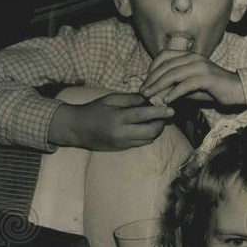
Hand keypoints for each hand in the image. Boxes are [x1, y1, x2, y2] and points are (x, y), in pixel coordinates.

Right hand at [47, 92, 172, 149]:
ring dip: (156, 130)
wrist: (76, 129)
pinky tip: (148, 126)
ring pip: (149, 139)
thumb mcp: (110, 99)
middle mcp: (121, 134)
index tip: (171, 109)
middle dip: (161, 123)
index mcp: (117, 118)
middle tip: (165, 114)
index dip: (159, 112)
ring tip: (157, 119)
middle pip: (150, 131)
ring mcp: (122, 144)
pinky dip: (148, 135)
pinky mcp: (123, 149)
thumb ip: (131, 99)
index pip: (143, 115)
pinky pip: (142, 143)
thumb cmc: (93, 110)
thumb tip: (150, 98)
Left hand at [140, 49, 245, 106]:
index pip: (164, 56)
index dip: (152, 67)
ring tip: (150, 96)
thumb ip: (177, 87)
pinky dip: (174, 93)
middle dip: (151, 79)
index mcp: (189, 56)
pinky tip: (167, 100)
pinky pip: (185, 84)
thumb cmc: (215, 89)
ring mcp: (200, 66)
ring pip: (172, 74)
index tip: (146, 81)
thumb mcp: (193, 87)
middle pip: (165, 65)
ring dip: (158, 85)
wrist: (238, 89)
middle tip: (143, 91)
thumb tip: (160, 94)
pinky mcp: (206, 77)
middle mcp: (193, 57)